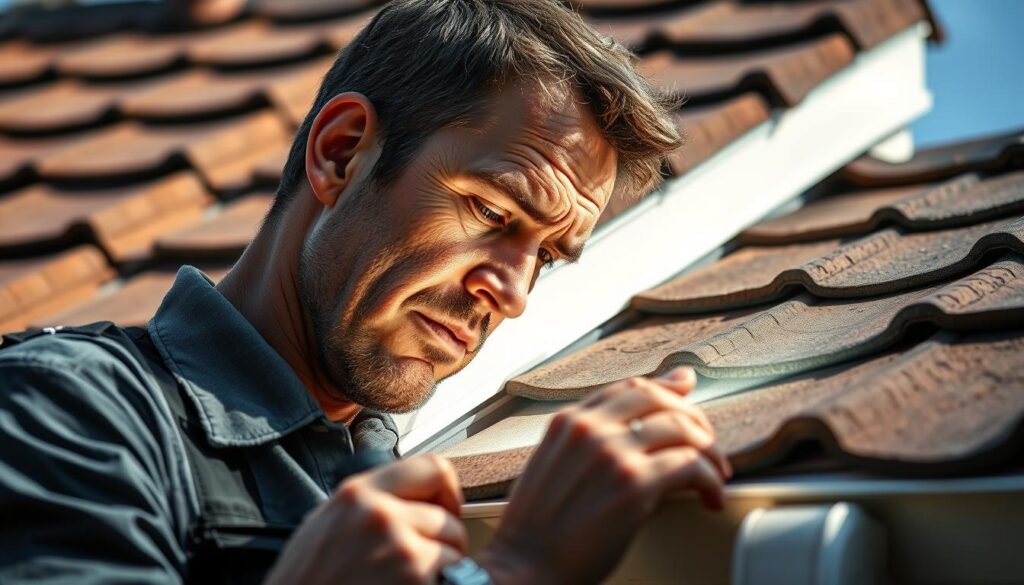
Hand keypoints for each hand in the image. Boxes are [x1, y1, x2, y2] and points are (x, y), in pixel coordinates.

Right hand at [265, 454, 466, 584]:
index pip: (432, 467)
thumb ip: (369, 502)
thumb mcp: (326, 522)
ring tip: (409, 576)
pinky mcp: (414, 576)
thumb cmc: (305, 580)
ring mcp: (398, 547)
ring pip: (454, 548)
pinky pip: (452, 574)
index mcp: (357, 493)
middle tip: (426, 555)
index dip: (447, 491)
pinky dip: (439, 584)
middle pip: (448, 514)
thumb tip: (411, 497)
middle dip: (445, 538)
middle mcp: (379, 514)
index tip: (444, 509)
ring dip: (442, 565)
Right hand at [476, 367, 730, 584]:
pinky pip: (691, 465)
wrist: (524, 568)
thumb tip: (633, 434)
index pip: (629, 388)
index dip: (666, 388)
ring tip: (716, 475)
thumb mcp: (552, 468)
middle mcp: (590, 428)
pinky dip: (711, 480)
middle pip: (660, 399)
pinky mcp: (634, 484)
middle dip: (695, 418)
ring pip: (682, 428)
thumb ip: (588, 445)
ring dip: (710, 451)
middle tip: (709, 445)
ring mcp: (612, 452)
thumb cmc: (537, 532)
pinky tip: (712, 498)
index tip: (686, 391)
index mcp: (568, 422)